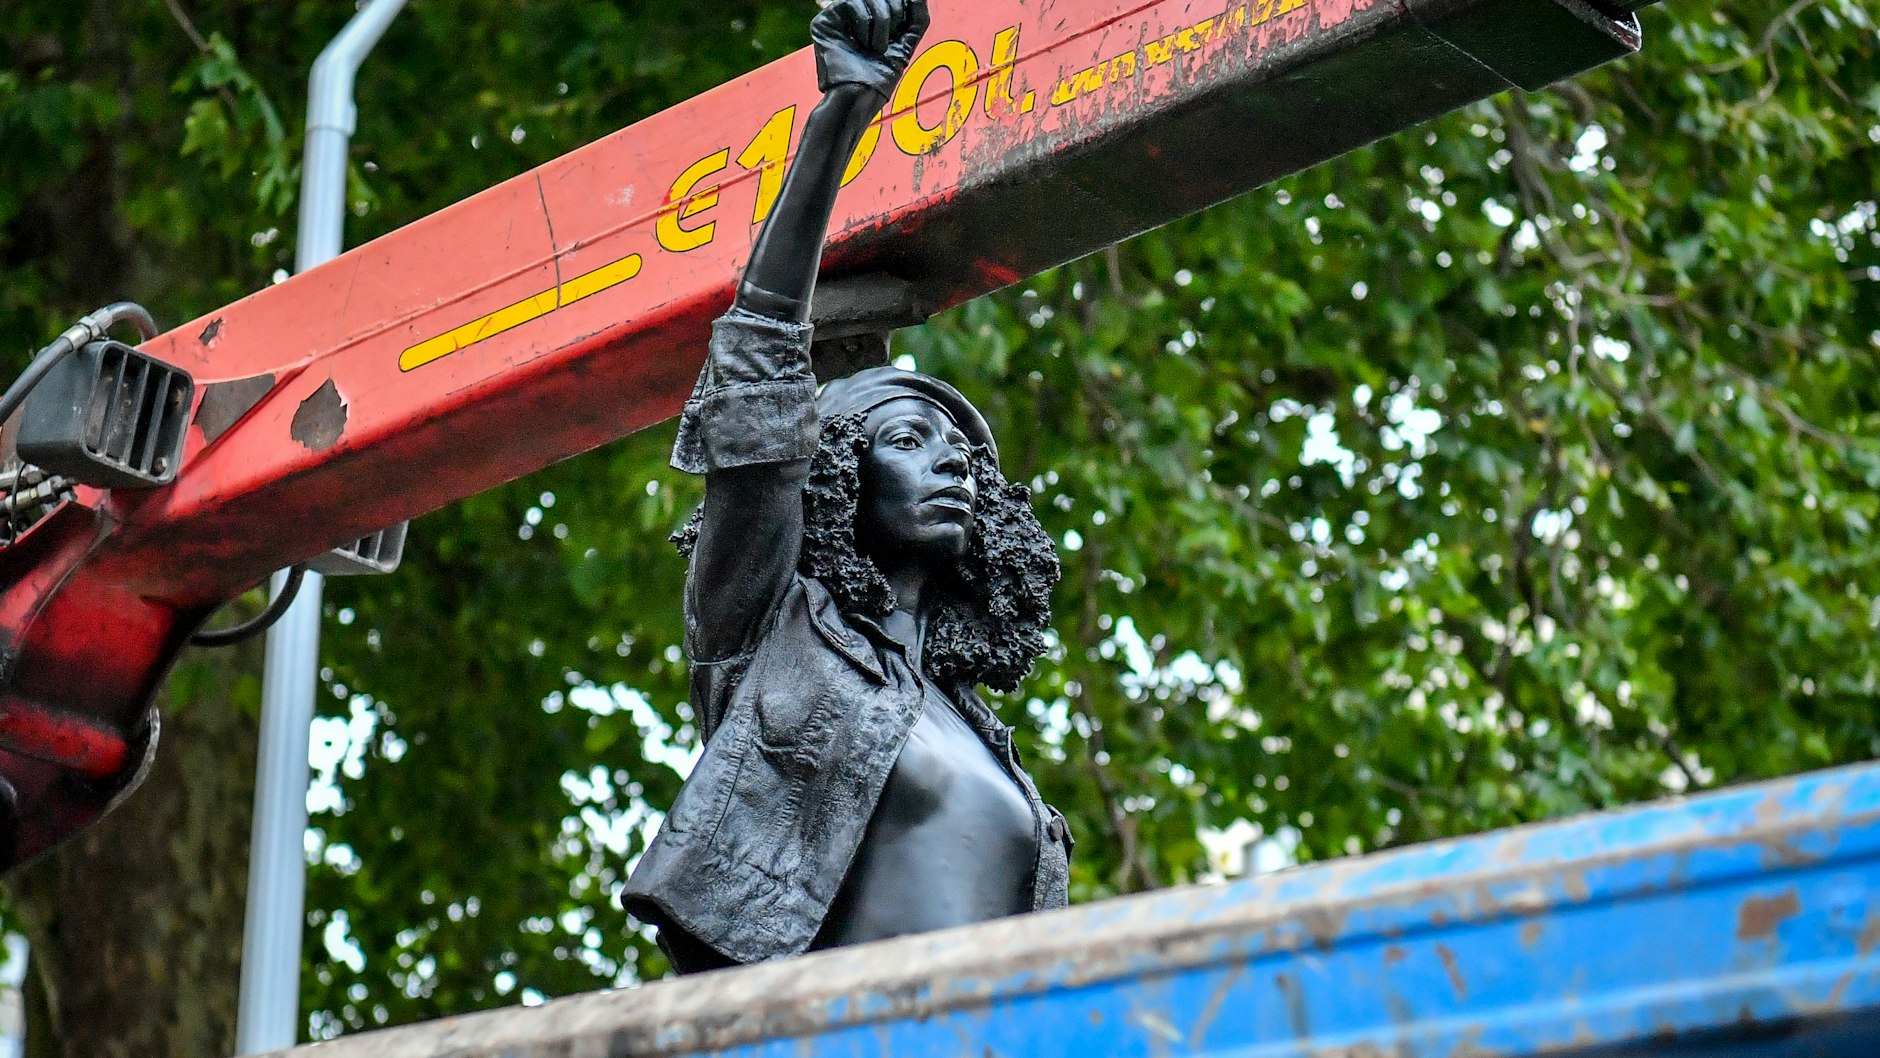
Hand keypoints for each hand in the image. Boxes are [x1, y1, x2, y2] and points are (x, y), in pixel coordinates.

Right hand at [810, 0, 930, 98]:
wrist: (859, 98)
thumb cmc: (881, 79)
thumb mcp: (906, 43)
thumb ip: (915, 16)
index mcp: (871, 21)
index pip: (891, 0)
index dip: (903, 6)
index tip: (904, 26)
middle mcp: (853, 17)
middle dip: (894, 12)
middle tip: (889, 41)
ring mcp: (838, 18)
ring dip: (882, 21)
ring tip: (877, 48)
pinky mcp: (824, 22)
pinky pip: (850, 2)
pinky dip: (864, 23)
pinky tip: (861, 44)